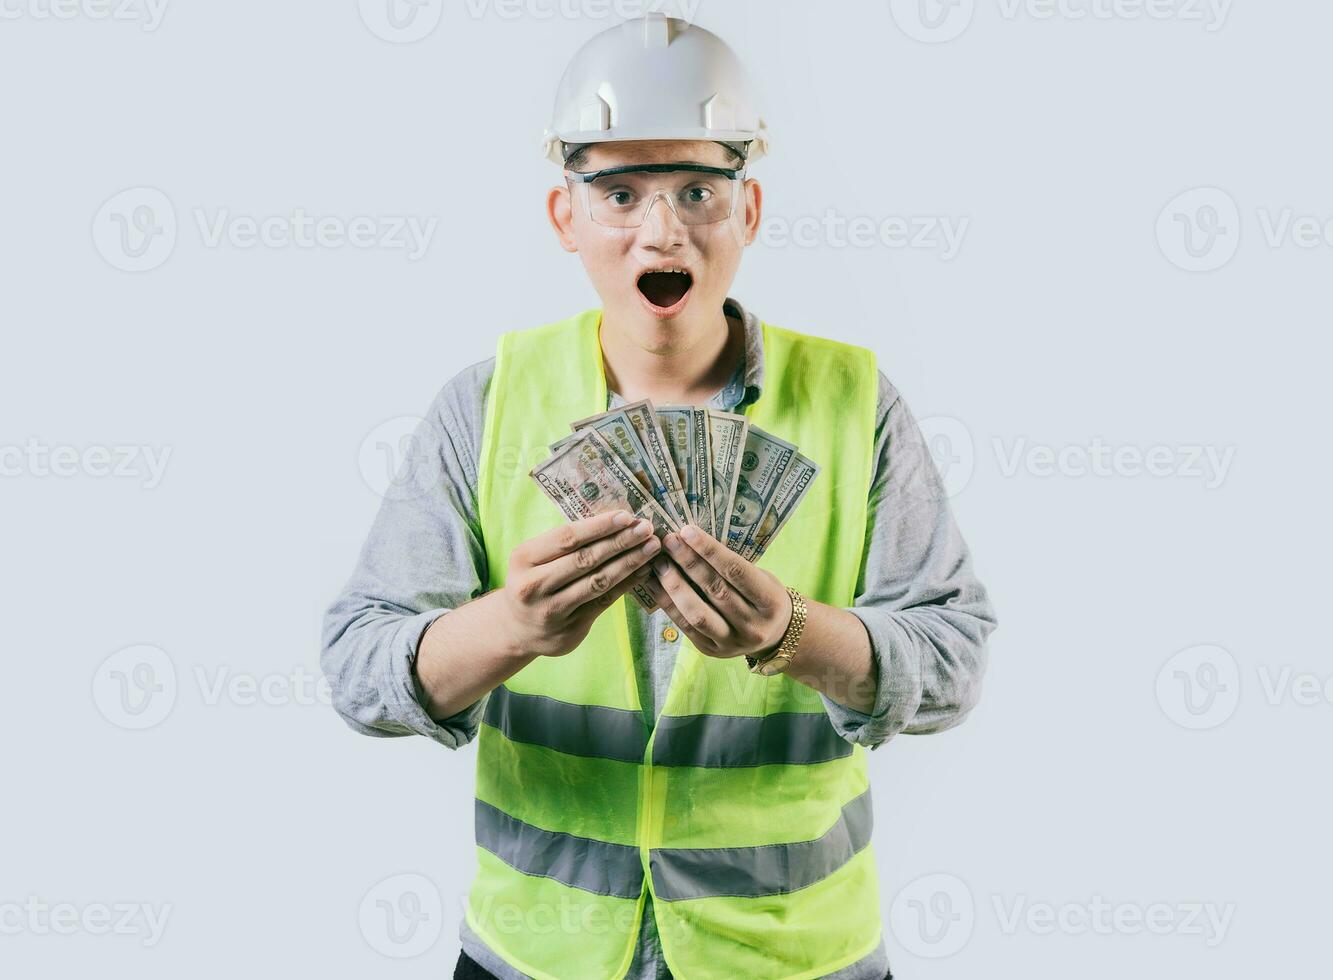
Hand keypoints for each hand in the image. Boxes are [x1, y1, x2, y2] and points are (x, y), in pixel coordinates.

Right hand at [500, 510, 660, 657]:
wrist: (519, 630)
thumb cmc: (533, 581)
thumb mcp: (534, 558)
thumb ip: (565, 543)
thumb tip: (614, 520)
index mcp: (524, 559)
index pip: (567, 538)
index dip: (599, 526)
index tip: (626, 516)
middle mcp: (534, 585)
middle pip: (585, 559)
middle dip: (620, 541)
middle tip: (647, 528)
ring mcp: (552, 610)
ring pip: (598, 582)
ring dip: (629, 562)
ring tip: (651, 547)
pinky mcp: (570, 629)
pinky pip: (604, 602)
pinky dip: (626, 584)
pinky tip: (643, 570)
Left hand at [641, 523, 792, 659]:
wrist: (775, 636)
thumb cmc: (764, 597)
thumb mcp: (762, 579)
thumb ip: (733, 567)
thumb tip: (692, 540)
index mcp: (771, 602)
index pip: (736, 571)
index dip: (710, 550)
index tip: (687, 531)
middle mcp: (753, 626)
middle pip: (715, 590)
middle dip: (688, 562)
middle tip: (669, 541)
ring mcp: (731, 642)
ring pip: (697, 613)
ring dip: (674, 585)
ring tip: (659, 563)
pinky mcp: (711, 651)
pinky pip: (685, 626)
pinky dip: (667, 604)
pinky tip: (655, 584)